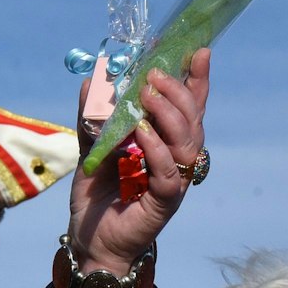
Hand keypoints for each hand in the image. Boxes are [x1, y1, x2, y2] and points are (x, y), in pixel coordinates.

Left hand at [61, 47, 210, 287]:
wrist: (90, 239)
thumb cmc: (99, 193)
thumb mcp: (91, 145)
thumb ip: (94, 115)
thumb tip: (94, 78)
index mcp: (164, 140)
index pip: (188, 105)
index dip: (195, 78)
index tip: (196, 48)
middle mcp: (177, 158)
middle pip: (192, 119)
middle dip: (178, 91)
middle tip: (155, 73)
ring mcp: (175, 180)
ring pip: (187, 143)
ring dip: (169, 115)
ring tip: (148, 95)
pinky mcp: (165, 202)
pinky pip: (169, 173)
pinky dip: (157, 150)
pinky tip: (142, 134)